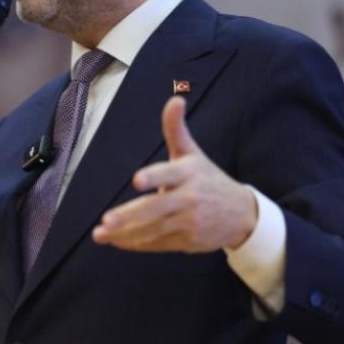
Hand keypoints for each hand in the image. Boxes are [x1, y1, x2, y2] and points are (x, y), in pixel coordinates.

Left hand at [92, 96, 257, 252]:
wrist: (243, 214)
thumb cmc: (208, 179)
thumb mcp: (192, 153)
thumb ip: (176, 129)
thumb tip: (175, 99)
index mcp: (188, 174)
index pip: (169, 174)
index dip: (154, 177)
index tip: (136, 180)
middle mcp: (189, 198)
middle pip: (156, 208)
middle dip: (130, 216)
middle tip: (106, 220)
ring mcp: (189, 222)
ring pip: (153, 229)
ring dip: (126, 233)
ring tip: (101, 234)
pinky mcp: (188, 240)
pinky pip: (158, 243)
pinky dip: (137, 244)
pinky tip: (117, 241)